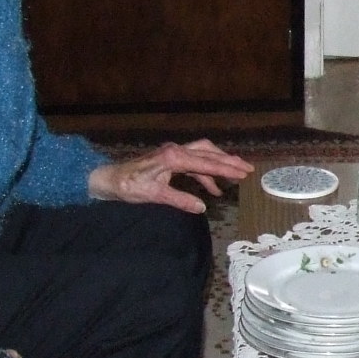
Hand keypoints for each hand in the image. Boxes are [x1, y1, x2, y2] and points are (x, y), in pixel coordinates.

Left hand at [88, 140, 252, 214]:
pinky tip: (213, 187)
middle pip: (208, 152)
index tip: (243, 173)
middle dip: (228, 161)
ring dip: (219, 163)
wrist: (111, 178)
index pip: (206, 163)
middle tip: (247, 169)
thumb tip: (202, 207)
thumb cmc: (130, 186)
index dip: (226, 168)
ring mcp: (173, 152)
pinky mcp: (170, 158)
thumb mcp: (155, 195)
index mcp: (173, 158)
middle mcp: (176, 151)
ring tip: (236, 174)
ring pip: (203, 153)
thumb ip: (180, 200)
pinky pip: (194, 162)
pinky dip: (206, 172)